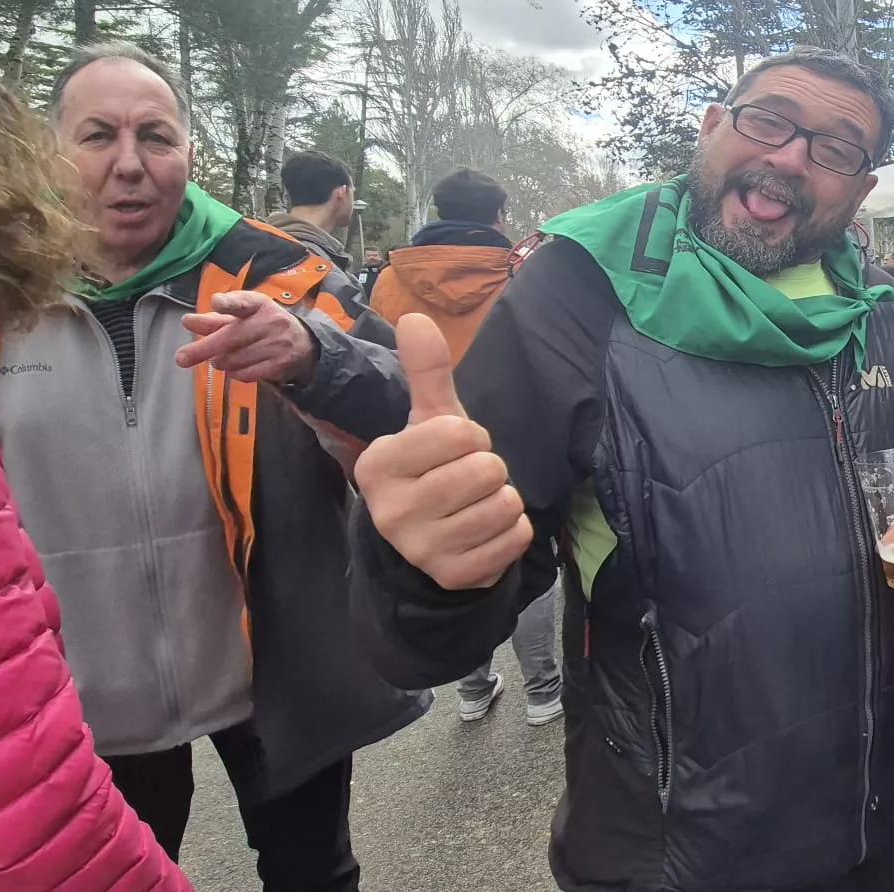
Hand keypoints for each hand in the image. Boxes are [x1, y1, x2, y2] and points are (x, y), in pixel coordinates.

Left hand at [176, 291, 316, 383]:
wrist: (305, 344)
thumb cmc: (264, 326)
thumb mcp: (243, 317)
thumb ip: (214, 320)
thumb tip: (187, 322)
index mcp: (258, 305)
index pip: (243, 302)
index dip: (229, 303)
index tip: (217, 303)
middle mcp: (270, 322)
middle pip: (230, 338)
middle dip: (203, 349)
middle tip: (181, 358)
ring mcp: (277, 344)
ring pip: (234, 359)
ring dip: (221, 362)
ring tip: (224, 358)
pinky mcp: (280, 365)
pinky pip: (245, 374)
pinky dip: (235, 373)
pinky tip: (238, 368)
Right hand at [353, 314, 533, 590]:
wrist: (431, 544)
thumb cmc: (433, 470)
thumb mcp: (429, 420)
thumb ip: (427, 372)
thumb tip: (416, 318)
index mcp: (378, 464)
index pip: (459, 433)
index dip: (470, 437)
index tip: (451, 451)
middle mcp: (390, 511)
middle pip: (485, 469)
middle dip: (489, 469)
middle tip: (467, 481)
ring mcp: (420, 549)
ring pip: (503, 504)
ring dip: (502, 500)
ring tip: (475, 506)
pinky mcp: (453, 576)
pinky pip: (515, 537)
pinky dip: (513, 531)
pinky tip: (486, 533)